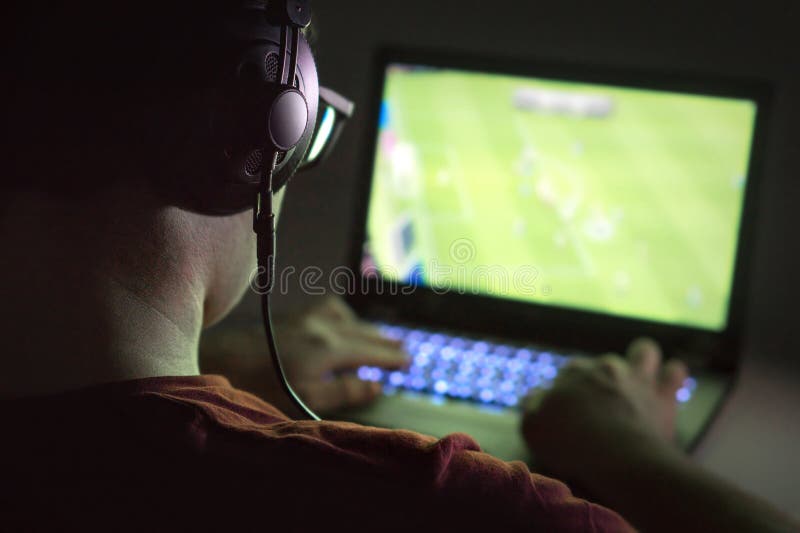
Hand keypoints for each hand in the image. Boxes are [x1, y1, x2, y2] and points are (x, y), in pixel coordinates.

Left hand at [274, 296, 408, 413]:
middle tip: (402, 350)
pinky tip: (340, 322)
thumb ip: (344, 392)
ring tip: (376, 338)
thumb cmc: (262, 386)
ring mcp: (306, 317)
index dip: (390, 358)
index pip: (369, 353)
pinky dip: (342, 315)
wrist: (222, 359)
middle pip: (362, 333)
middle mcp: (321, 327)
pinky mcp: (291, 315)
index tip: (407, 362)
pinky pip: (327, 307)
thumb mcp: (306, 398)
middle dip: (384, 342)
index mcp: (328, 349)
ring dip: (364, 327)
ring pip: (347, 317)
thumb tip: (374, 387)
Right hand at [521, 338, 686, 483]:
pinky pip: (674, 371)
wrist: (616, 458)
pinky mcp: (663, 394)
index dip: (569, 391)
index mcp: (572, 373)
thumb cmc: (571, 444)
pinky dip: (671, 376)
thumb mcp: (534, 428)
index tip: (570, 411)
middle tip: (601, 405)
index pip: (569, 374)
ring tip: (639, 379)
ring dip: (641, 361)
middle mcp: (604, 367)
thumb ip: (533, 406)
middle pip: (603, 364)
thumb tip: (537, 395)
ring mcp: (636, 377)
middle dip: (602, 377)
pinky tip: (668, 384)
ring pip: (643, 351)